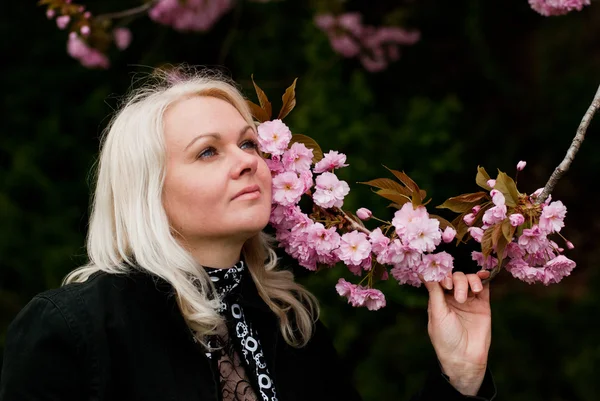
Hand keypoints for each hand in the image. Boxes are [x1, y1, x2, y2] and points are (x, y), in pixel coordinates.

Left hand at [422, 270, 491, 395]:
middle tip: (457, 297)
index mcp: (438, 299)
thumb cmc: (445, 338)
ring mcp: (468, 300)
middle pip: (455, 277)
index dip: (442, 274)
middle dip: (457, 281)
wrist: (465, 358)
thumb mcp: (437, 313)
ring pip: (469, 279)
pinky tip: (483, 275)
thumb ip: (434, 291)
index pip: (440, 278)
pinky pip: (483, 286)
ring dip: (470, 281)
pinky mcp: (482, 304)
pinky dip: (483, 278)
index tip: (445, 282)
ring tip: (469, 295)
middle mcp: (452, 297)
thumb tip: (423, 272)